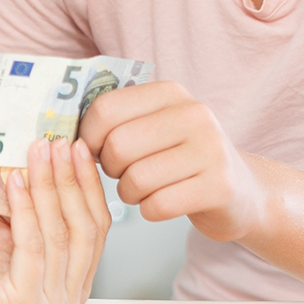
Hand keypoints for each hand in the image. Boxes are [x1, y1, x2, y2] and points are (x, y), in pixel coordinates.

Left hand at [0, 138, 109, 303]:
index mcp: (70, 287)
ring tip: (37, 154)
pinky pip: (31, 246)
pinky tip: (16, 181)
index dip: (87, 185)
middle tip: (59, 145)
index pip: (95, 230)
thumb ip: (32, 204)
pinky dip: (25, 209)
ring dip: (48, 186)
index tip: (78, 148)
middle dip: (70, 180)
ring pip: (58, 235)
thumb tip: (48, 155)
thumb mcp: (4, 227)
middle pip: (83, 231)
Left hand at [78, 80, 272, 242]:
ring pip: (135, 179)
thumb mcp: (156, 126)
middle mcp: (194, 115)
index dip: (88, 136)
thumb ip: (116, 120)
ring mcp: (210, 150)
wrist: (240, 192)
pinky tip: (162, 203)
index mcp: (171, 93)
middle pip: (117, 146)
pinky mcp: (218, 187)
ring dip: (129, 193)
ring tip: (143, 188)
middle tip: (123, 173)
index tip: (93, 150)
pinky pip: (157, 205)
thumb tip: (63, 134)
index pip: (105, 109)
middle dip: (110, 168)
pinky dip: (149, 210)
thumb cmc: (181, 159)